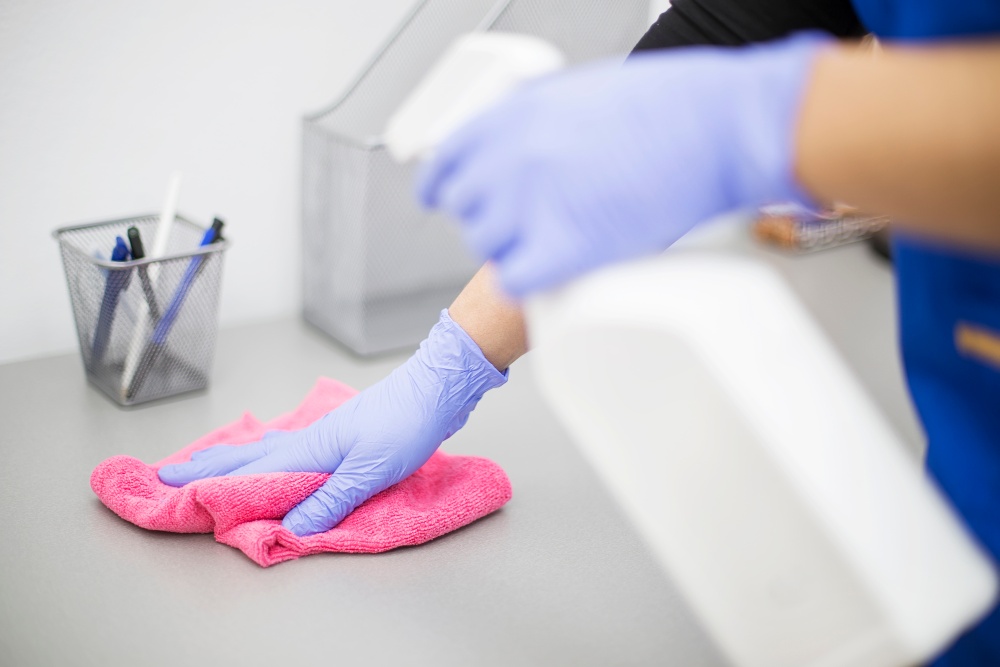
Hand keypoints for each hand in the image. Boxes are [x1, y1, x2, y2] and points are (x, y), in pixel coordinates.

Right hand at [157, 310, 506, 535]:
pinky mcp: (341, 436)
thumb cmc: (406, 424)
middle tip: (168, 473)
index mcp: (309, 449)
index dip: (211, 486)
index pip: (250, 474)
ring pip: (266, 451)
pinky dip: (267, 455)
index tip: (172, 488)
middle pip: (248, 458)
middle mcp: (308, 440)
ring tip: (206, 465)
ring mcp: (324, 436)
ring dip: (234, 461)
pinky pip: (289, 449)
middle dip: (208, 469)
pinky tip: (270, 454)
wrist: (435, 388)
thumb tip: (289, 529)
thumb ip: (331, 500)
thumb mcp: (370, 470)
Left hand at [418, 33, 827, 296]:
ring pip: (489, 248)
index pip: (447, 163)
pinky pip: (516, 280)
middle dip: (494, 218)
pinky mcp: (564, 247)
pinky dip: (530, 282)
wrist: (717, 124)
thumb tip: (518, 146)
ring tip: (558, 242)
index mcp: (511, 115)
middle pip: (468, 210)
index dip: (446, 188)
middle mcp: (511, 157)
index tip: (445, 200)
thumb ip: (534, 120)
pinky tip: (552, 272)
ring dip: (517, 251)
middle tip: (531, 222)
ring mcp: (532, 203)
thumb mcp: (577, 92)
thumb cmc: (668, 106)